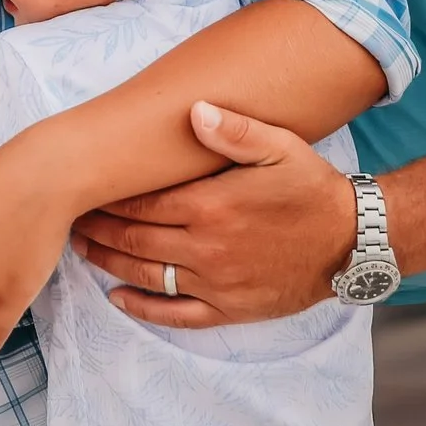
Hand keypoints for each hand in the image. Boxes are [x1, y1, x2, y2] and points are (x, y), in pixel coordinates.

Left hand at [70, 102, 354, 326]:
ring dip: (110, 262)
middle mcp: (208, 247)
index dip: (109, 197)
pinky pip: (177, 315)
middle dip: (99, 227)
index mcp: (212, 205)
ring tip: (83, 248)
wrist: (354, 241)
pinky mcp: (231, 309)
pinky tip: (117, 297)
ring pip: (148, 275)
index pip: (142, 202)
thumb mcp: (282, 148)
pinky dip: (142, 308)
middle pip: (136, 238)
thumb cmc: (313, 189)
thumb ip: (235, 131)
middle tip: (72, 217)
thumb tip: (195, 111)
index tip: (85, 189)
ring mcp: (217, 282)